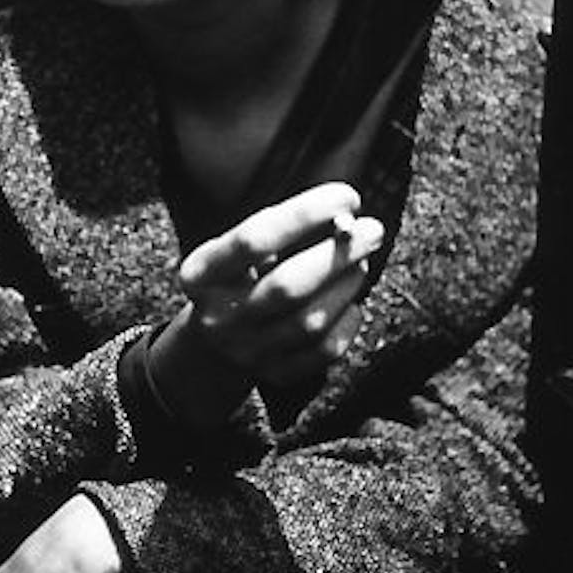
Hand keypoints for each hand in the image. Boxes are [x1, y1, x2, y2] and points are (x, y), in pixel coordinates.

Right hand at [178, 182, 383, 387]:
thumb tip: (344, 215)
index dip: (305, 215)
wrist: (215, 342)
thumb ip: (281, 230)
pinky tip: (351, 302)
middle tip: (372, 230)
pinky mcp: (274, 374)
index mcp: (200, 275)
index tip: (346, 198)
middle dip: (338, 254)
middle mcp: (218, 317)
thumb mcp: (237, 251)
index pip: (255, 240)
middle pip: (287, 286)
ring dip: (347, 285)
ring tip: (360, 262)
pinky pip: (324, 351)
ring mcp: (246, 351)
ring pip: (310, 321)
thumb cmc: (237, 278)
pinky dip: (347, 321)